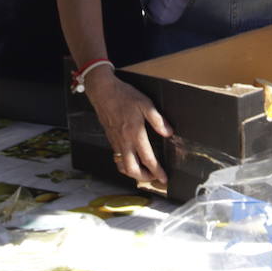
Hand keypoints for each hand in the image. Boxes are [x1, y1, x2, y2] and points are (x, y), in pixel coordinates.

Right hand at [85, 70, 172, 185]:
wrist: (103, 91)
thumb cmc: (124, 96)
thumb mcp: (146, 104)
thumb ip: (158, 120)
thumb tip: (168, 132)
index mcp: (135, 134)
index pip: (148, 159)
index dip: (157, 171)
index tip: (164, 178)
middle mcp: (124, 141)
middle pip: (132, 170)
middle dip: (144, 178)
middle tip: (154, 177)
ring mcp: (115, 142)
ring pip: (122, 166)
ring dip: (133, 173)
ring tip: (143, 172)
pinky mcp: (110, 139)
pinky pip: (117, 158)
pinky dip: (125, 165)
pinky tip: (131, 160)